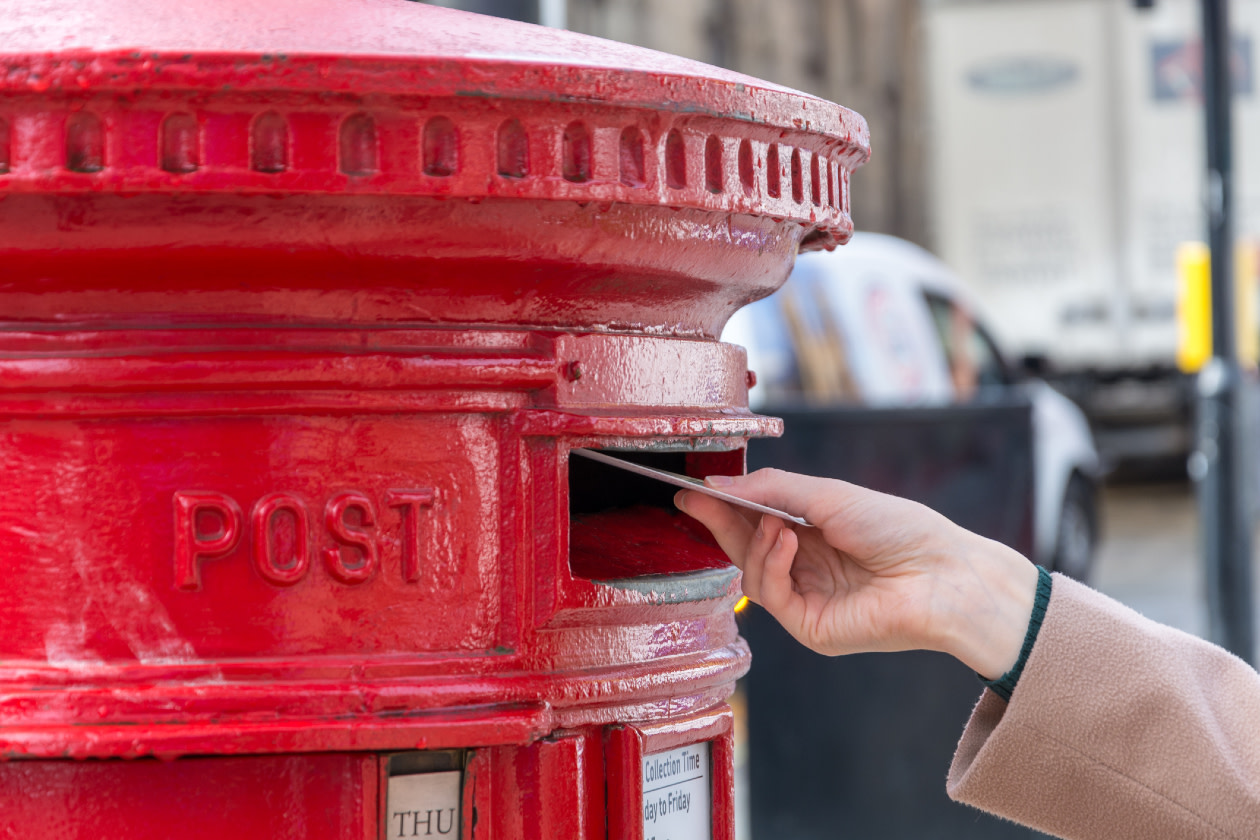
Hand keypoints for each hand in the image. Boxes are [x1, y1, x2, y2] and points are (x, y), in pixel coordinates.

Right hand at [675, 468, 1037, 679]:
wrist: (941, 573)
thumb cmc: (898, 528)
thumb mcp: (827, 495)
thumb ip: (770, 489)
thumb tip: (717, 484)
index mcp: (813, 534)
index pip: (755, 521)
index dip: (723, 505)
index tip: (692, 489)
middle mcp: (807, 568)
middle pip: (745, 548)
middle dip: (720, 522)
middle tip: (694, 498)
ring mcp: (807, 600)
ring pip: (751, 574)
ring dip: (756, 542)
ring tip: (778, 524)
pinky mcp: (811, 628)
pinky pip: (770, 596)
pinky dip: (772, 565)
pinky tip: (789, 542)